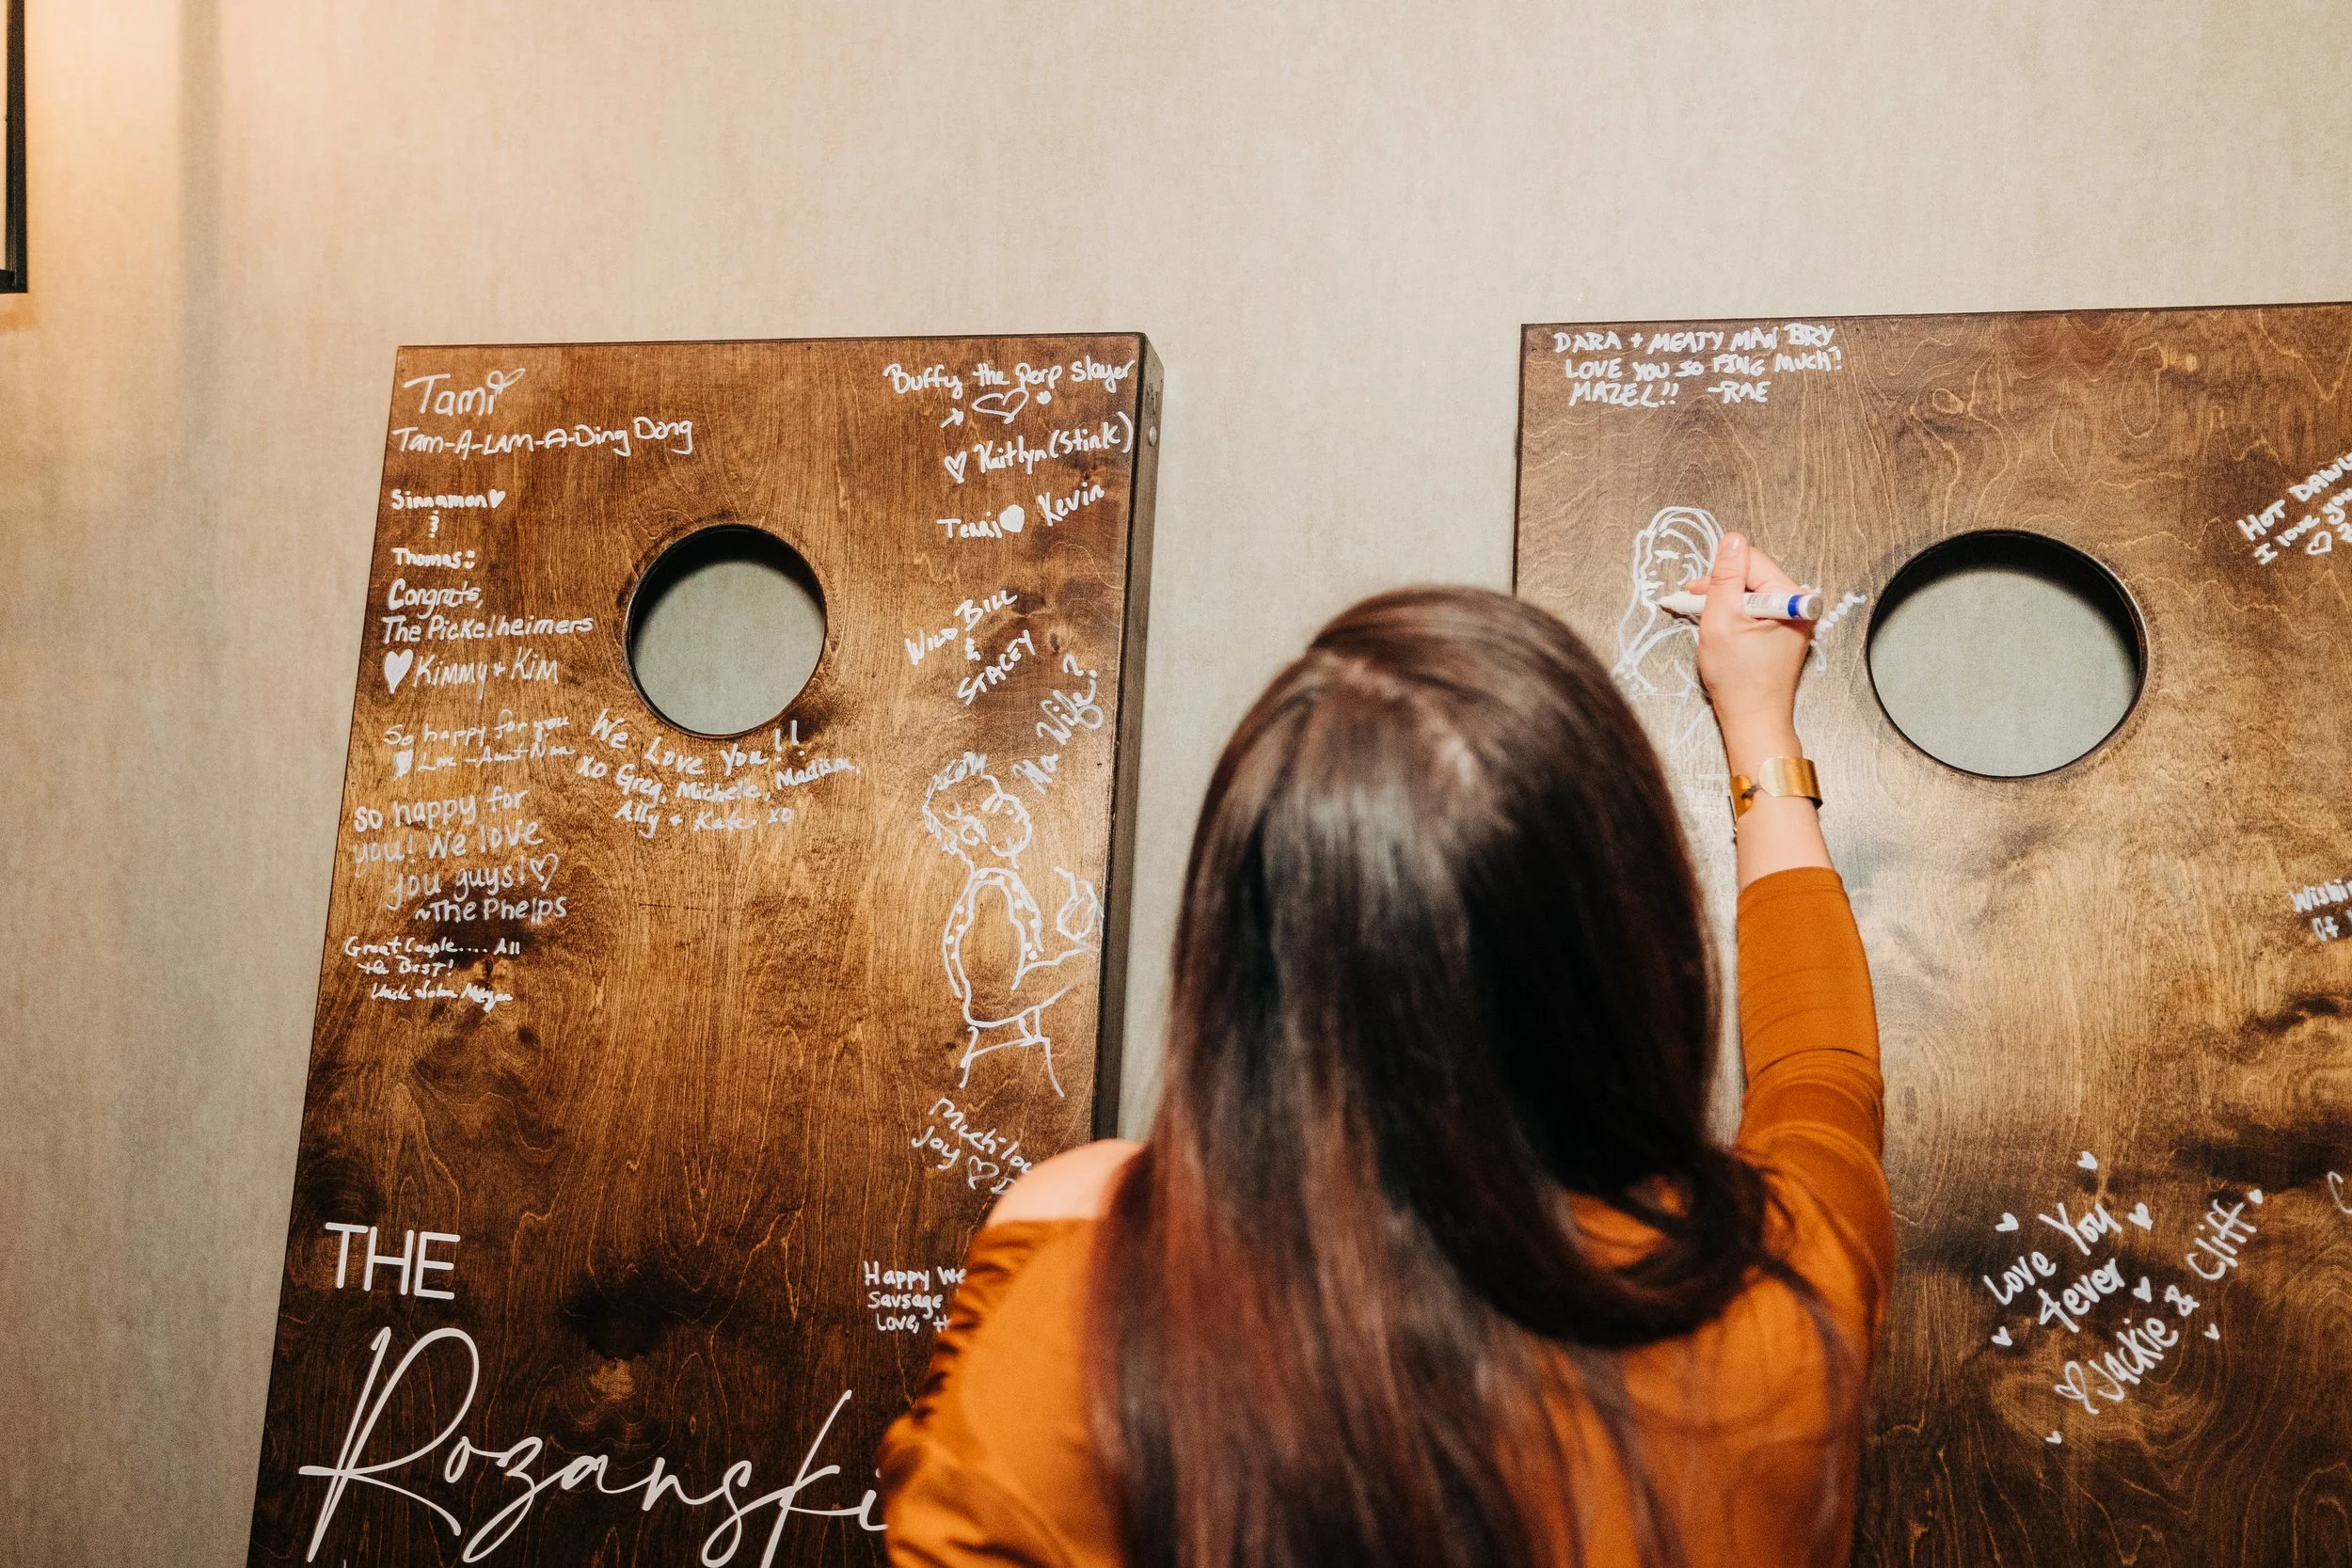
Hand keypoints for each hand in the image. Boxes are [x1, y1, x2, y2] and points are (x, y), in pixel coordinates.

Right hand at [1690, 533, 1813, 770]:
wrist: (1754, 718)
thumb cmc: (1737, 677)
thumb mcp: (1721, 620)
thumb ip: (1725, 577)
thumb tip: (1732, 538)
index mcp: (1791, 597)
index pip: (1750, 561)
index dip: (1719, 574)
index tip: (1694, 594)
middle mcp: (1801, 604)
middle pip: (1754, 575)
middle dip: (1723, 589)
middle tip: (1698, 609)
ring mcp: (1797, 618)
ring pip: (1754, 593)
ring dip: (1728, 603)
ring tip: (1710, 623)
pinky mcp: (1789, 631)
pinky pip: (1759, 610)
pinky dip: (1738, 616)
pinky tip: (1725, 631)